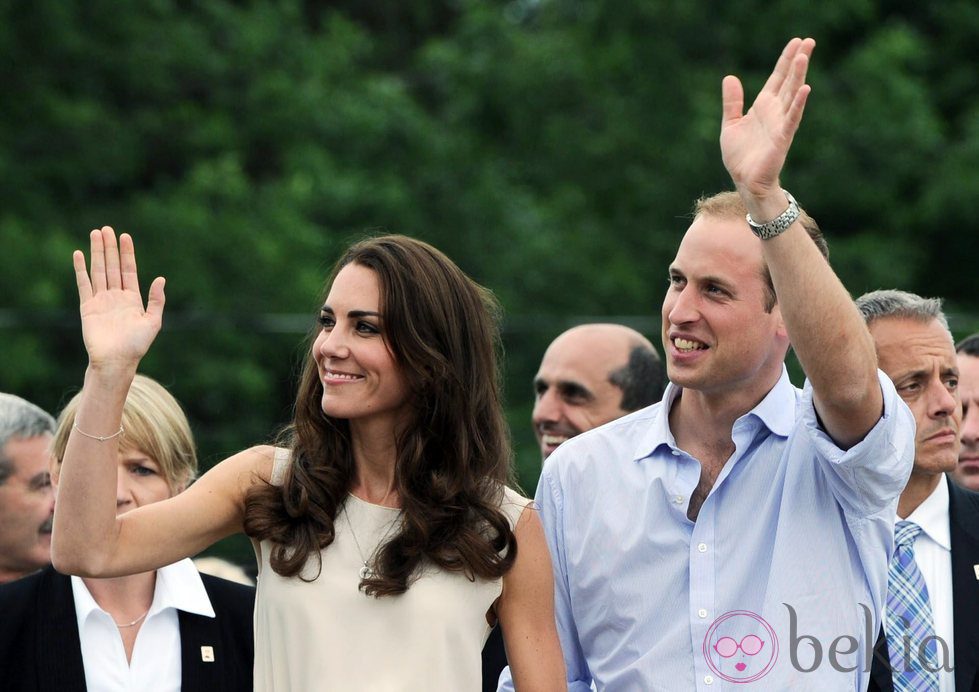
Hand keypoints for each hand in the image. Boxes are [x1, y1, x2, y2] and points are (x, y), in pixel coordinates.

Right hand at [73, 227, 164, 370]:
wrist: (116, 361)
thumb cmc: (136, 345)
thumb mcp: (153, 322)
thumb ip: (156, 300)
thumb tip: (161, 279)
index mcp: (132, 299)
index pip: (129, 270)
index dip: (127, 253)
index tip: (124, 236)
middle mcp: (116, 296)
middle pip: (112, 266)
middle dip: (110, 247)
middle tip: (106, 228)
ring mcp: (101, 300)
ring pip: (98, 271)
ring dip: (97, 252)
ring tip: (95, 234)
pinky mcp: (87, 306)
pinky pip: (83, 284)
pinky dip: (80, 269)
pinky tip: (79, 254)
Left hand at [720, 37, 814, 200]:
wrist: (745, 181)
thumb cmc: (741, 156)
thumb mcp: (731, 124)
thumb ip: (732, 102)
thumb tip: (729, 77)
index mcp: (763, 106)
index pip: (777, 78)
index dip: (786, 60)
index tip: (797, 41)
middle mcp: (775, 112)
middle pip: (790, 81)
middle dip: (798, 61)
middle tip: (810, 40)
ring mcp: (780, 124)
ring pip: (793, 96)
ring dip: (799, 77)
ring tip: (804, 57)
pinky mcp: (782, 138)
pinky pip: (792, 119)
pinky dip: (798, 105)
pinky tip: (805, 89)